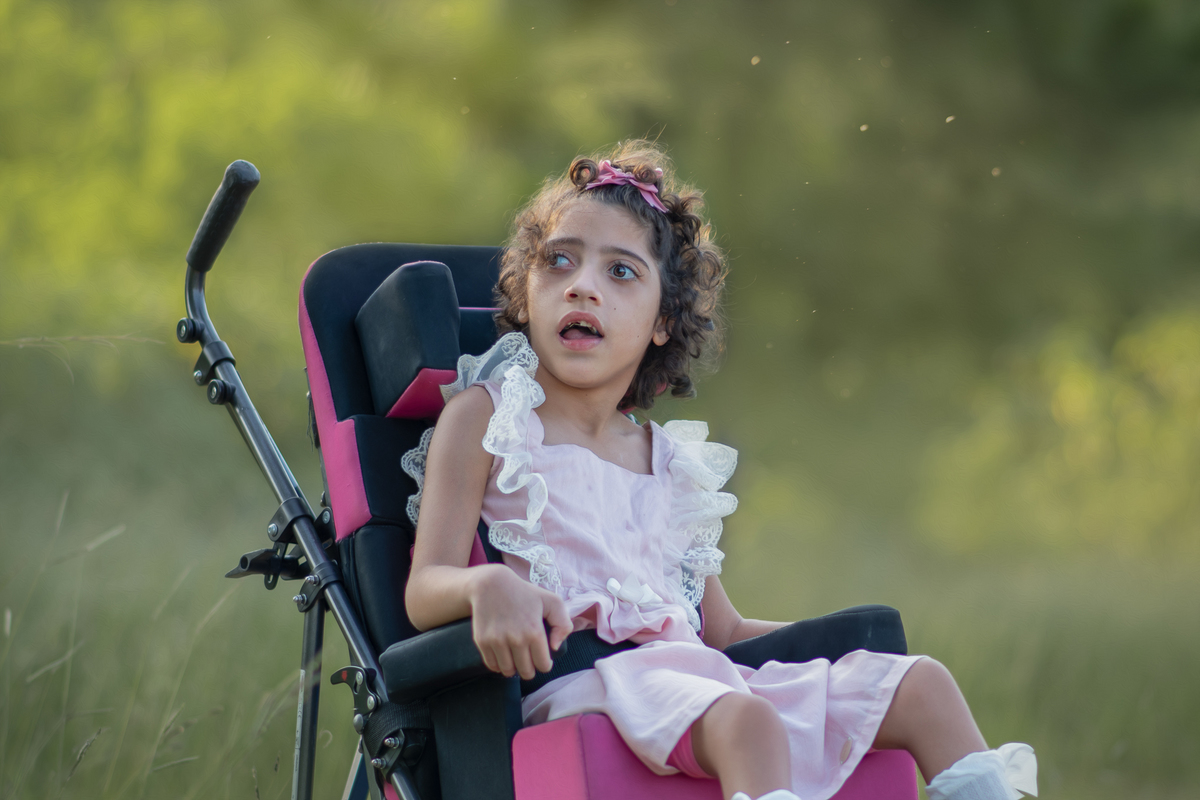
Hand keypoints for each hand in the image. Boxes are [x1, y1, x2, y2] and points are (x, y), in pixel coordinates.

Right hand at [467, 565, 572, 679]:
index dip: (545, 663)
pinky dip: (498, 664)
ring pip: (508, 671)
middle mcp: (516, 639)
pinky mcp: (482, 642)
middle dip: (530, 668)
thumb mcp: (552, 601)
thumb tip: (555, 647)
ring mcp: (497, 642)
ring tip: (516, 657)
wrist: (490, 585)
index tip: (542, 657)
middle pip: (526, 672)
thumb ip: (563, 624)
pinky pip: (492, 665)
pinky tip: (503, 654)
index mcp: (535, 632)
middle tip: (529, 658)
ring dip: (514, 668)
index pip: (543, 665)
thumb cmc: (524, 593)